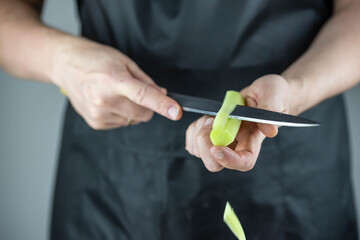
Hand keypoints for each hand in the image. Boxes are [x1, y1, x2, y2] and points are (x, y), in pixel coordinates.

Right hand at [50, 37, 181, 129]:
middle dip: (148, 106)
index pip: (143, 95)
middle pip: (143, 114)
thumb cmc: (94, 59)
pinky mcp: (95, 123)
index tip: (176, 111)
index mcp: (114, 80)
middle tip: (137, 92)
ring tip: (116, 93)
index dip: (162, 104)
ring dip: (133, 110)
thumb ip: (145, 81)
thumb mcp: (124, 62)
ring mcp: (99, 114)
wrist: (64, 65)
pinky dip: (121, 114)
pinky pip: (122, 123)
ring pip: (133, 120)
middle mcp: (105, 100)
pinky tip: (109, 101)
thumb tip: (162, 94)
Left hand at [185, 75, 289, 171]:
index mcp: (253, 140)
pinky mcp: (210, 135)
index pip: (243, 161)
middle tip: (210, 122)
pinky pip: (193, 141)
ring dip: (198, 133)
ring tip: (211, 116)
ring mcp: (222, 142)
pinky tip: (205, 118)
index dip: (229, 160)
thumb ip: (271, 108)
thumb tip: (270, 130)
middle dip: (205, 146)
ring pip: (201, 152)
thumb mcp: (274, 93)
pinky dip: (194, 129)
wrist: (264, 92)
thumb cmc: (272, 94)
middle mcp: (236, 145)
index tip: (217, 148)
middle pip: (215, 163)